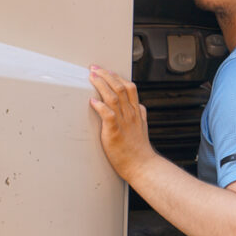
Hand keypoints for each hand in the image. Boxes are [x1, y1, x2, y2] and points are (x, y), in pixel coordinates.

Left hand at [89, 67, 155, 182]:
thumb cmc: (139, 150)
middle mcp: (130, 114)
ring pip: (113, 97)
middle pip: (120, 88)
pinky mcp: (115, 132)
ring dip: (101, 85)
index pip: (129, 87)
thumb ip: (140, 115)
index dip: (117, 76)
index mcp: (136, 112)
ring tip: (92, 77)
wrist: (142, 166)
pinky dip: (100, 106)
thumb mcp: (143, 127)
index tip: (106, 70)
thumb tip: (139, 106)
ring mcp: (123, 123)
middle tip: (95, 69)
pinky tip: (93, 101)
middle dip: (106, 75)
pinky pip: (108, 115)